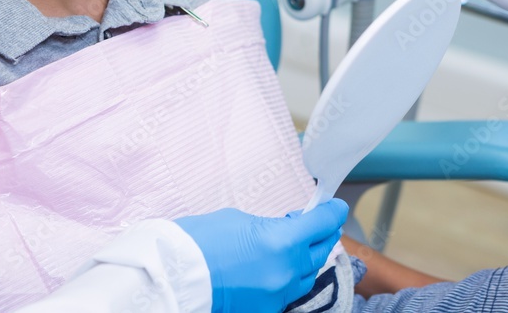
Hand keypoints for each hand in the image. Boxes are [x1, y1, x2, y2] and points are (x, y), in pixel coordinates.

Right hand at [175, 199, 347, 312]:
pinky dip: (285, 280)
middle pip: (321, 251)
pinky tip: (272, 270)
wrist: (173, 276)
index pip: (323, 223)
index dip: (332, 211)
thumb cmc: (199, 241)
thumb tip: (286, 230)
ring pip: (307, 276)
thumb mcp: (240, 220)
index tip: (334, 206)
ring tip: (292, 247)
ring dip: (304, 259)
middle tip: (315, 224)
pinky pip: (286, 294)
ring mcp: (277, 296)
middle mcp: (286, 272)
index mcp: (282, 242)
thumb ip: (271, 227)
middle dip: (320, 234)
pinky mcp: (265, 311)